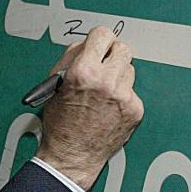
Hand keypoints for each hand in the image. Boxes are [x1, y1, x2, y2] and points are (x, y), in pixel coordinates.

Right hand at [36, 27, 143, 190]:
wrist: (72, 156)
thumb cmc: (60, 124)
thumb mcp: (55, 84)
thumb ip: (71, 58)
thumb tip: (87, 44)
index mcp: (84, 71)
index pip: (102, 35)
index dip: (99, 39)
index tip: (98, 44)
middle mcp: (107, 82)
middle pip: (122, 48)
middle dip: (111, 54)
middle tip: (103, 64)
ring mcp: (124, 97)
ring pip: (129, 68)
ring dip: (118, 74)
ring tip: (104, 90)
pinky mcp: (135, 110)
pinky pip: (132, 90)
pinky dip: (123, 94)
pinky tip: (110, 106)